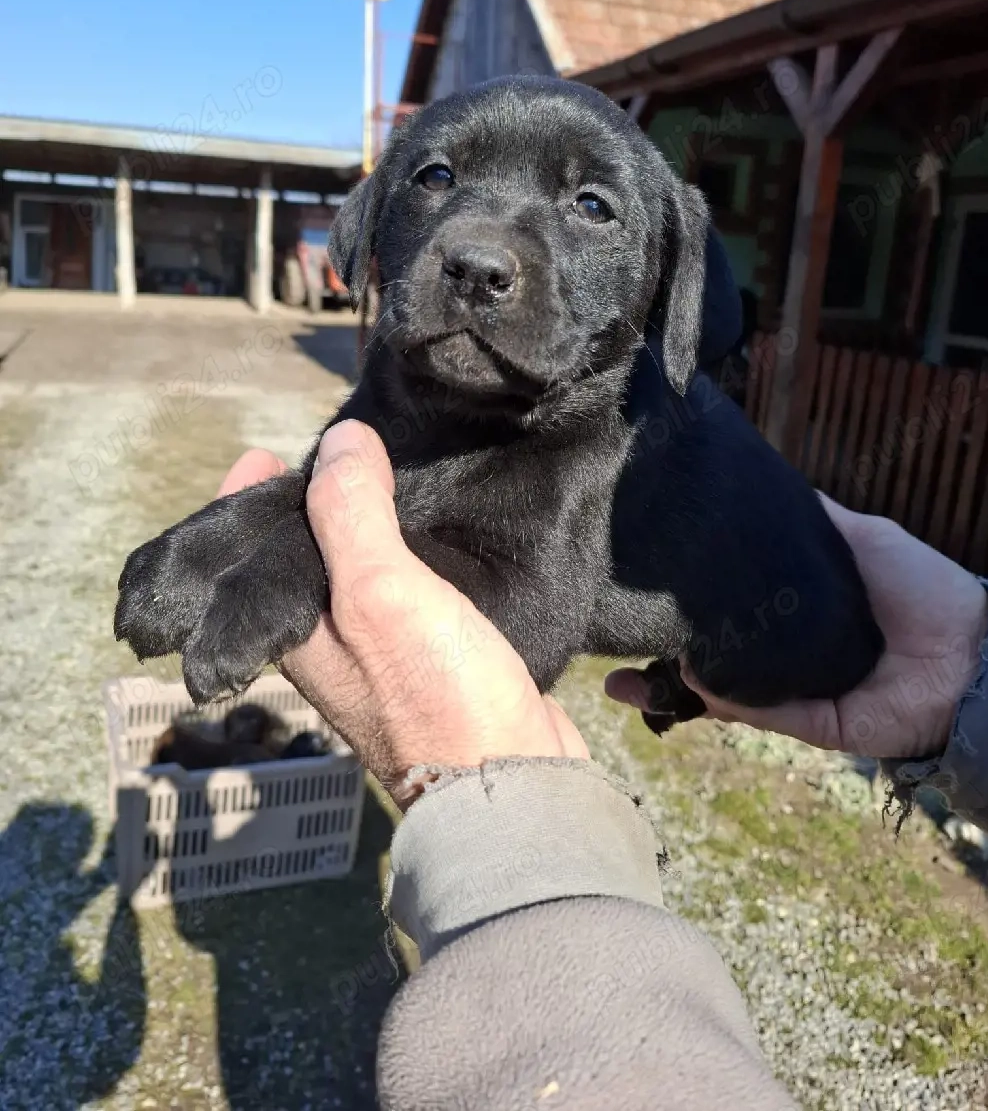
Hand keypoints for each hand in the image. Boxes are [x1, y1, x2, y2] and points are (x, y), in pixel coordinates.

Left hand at [218, 423, 586, 807]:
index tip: (264, 451)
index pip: (245, 558)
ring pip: (356, 571)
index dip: (247, 503)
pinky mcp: (430, 656)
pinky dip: (408, 550)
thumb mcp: (380, 592)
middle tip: (339, 446)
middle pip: (301, 559)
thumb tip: (339, 437)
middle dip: (312, 503)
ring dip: (364, 522)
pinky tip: (435, 526)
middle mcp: (325, 644)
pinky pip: (405, 587)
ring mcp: (379, 653)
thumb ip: (351, 513)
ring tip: (387, 468)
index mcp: (294, 633)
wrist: (510, 780)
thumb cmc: (434, 693)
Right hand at [606, 496, 987, 759]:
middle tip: (610, 650)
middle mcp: (786, 655)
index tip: (639, 591)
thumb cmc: (924, 588)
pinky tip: (687, 675)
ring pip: (719, 692)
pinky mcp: (809, 724)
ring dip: (671, 686)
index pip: (726, 612)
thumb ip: (811, 521)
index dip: (684, 607)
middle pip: (710, 659)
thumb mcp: (860, 537)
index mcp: (795, 616)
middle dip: (658, 660)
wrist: (971, 649)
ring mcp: (793, 692)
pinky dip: (720, 697)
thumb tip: (762, 485)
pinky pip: (756, 710)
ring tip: (622, 676)